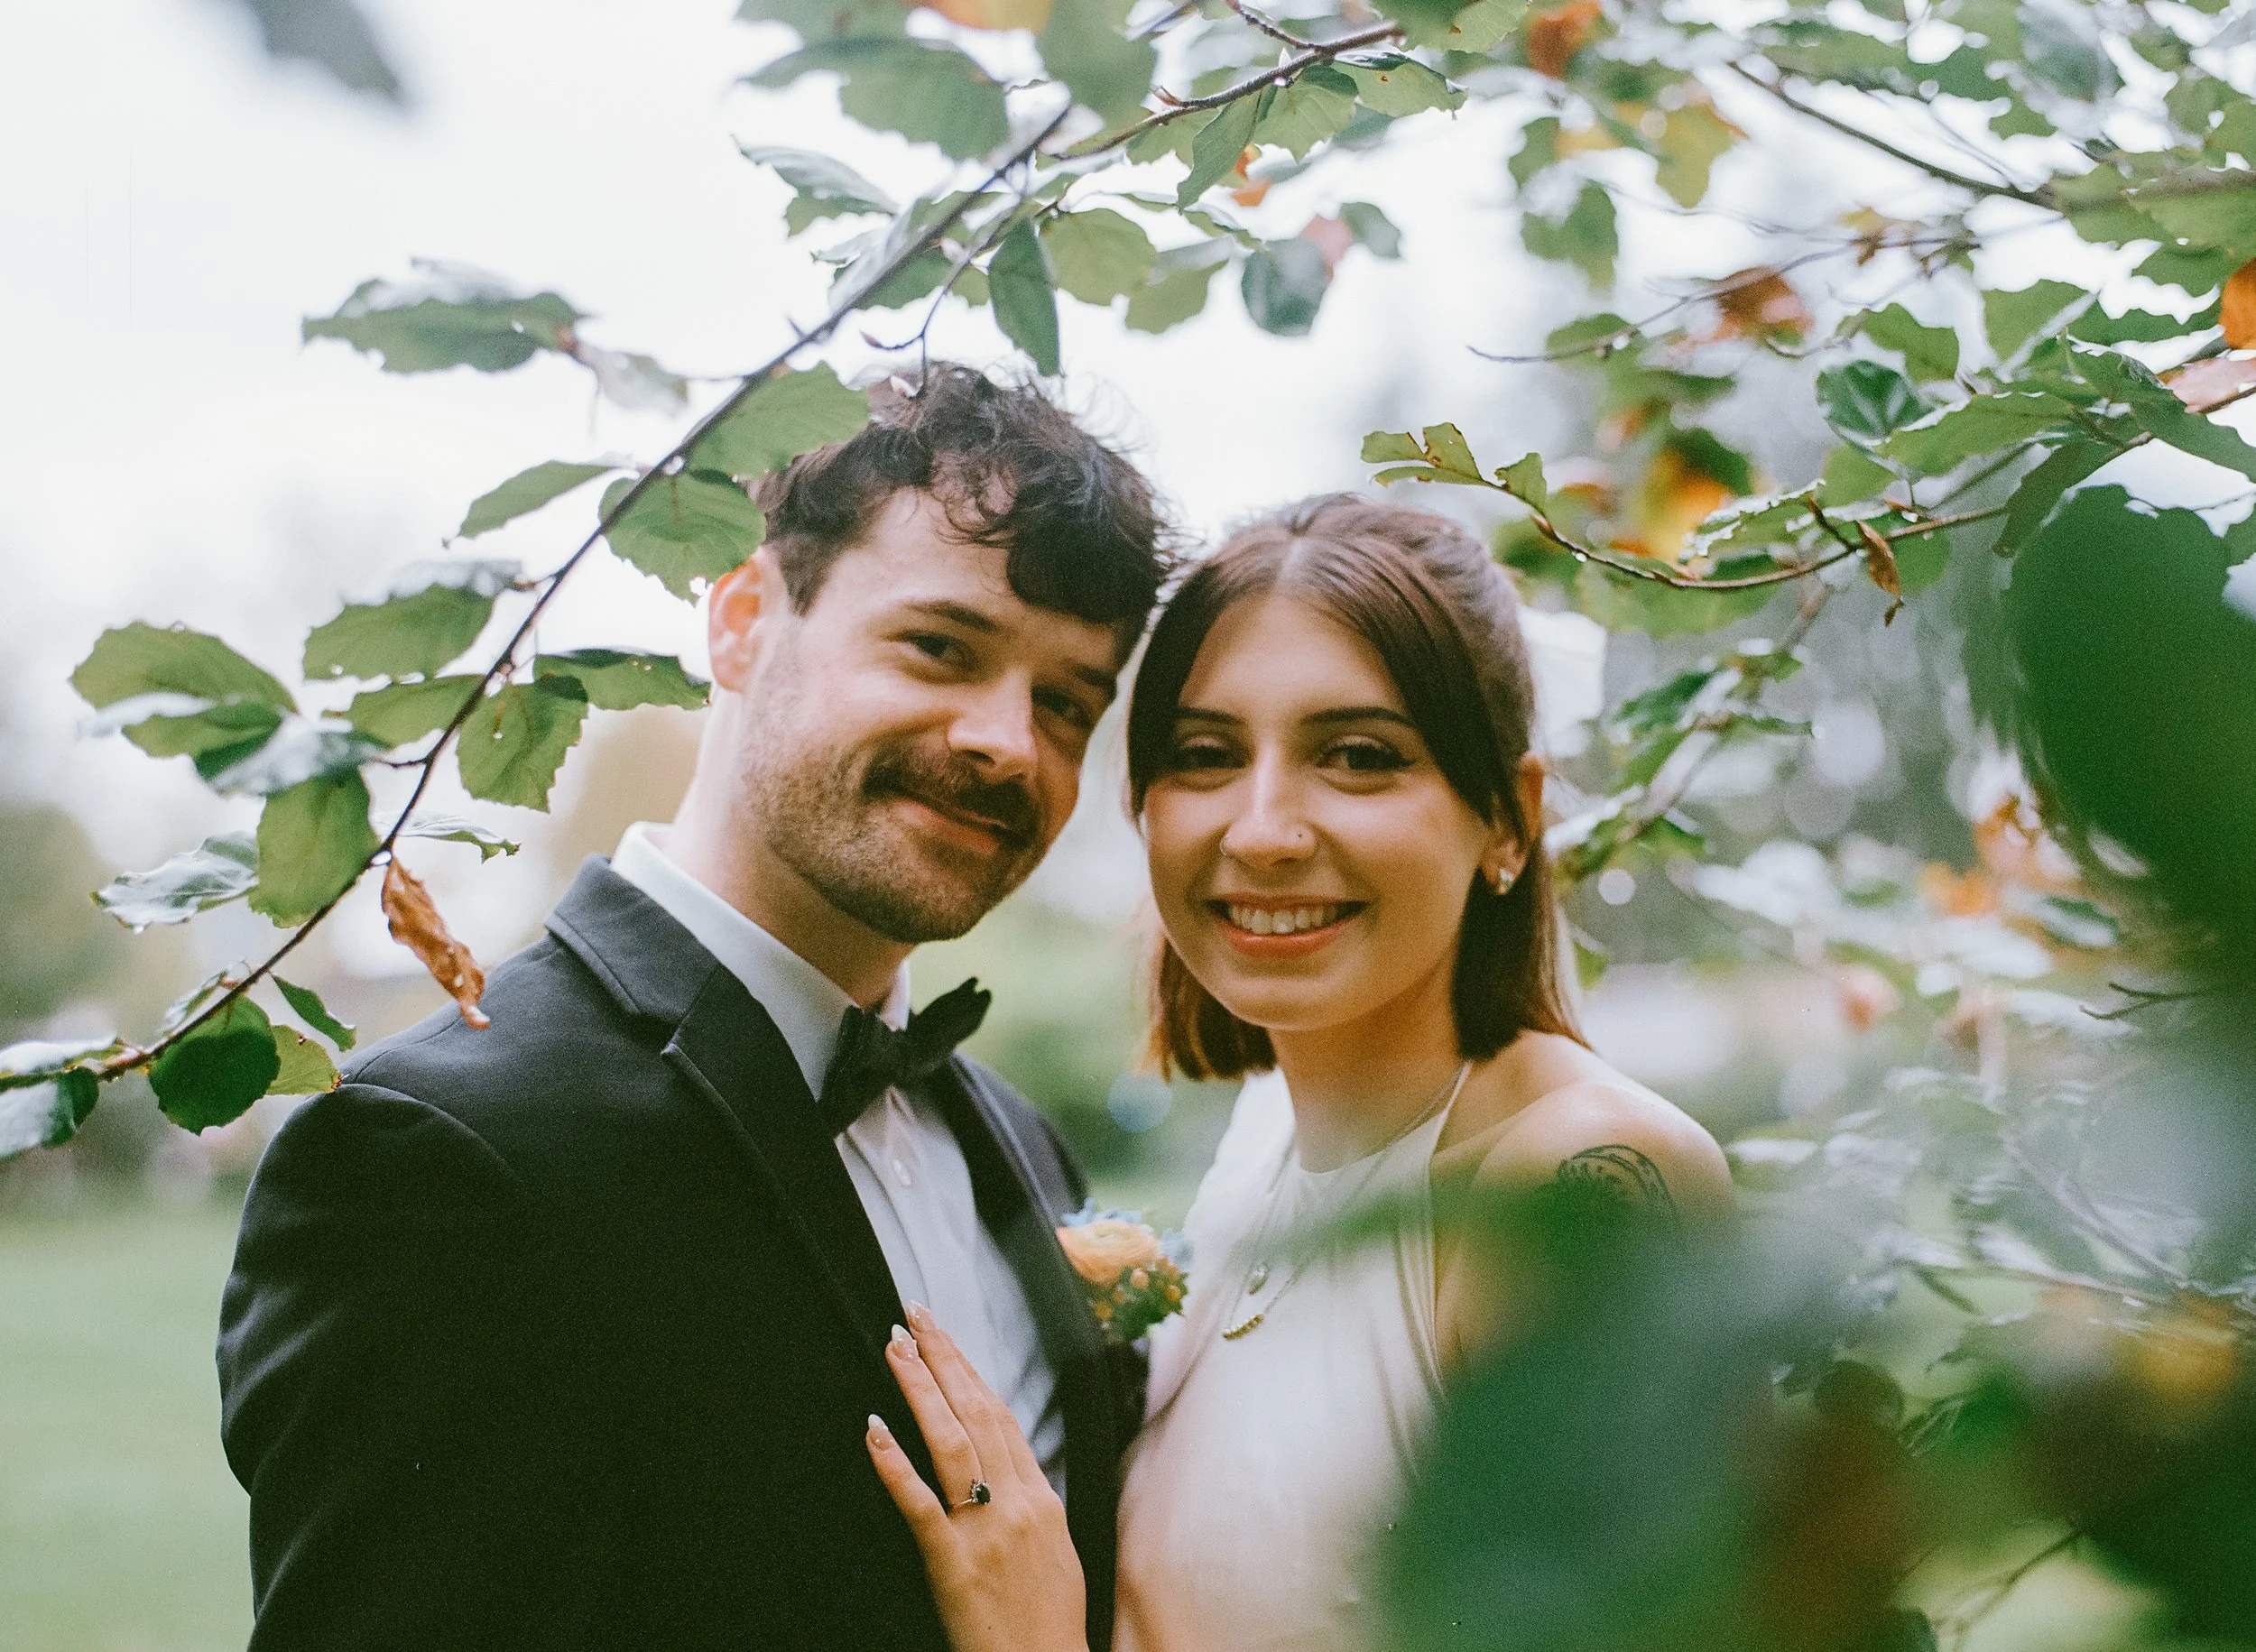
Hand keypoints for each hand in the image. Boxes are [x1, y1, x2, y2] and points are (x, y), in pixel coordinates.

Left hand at [866, 1301, 1088, 1651]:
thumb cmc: (1047, 1619)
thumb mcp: (1054, 1548)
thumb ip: (1029, 1501)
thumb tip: (1005, 1463)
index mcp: (1039, 1497)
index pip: (1000, 1415)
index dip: (970, 1370)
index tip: (944, 1335)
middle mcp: (1016, 1503)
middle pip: (976, 1413)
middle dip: (943, 1359)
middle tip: (914, 1316)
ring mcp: (985, 1530)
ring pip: (950, 1442)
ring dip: (920, 1389)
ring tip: (894, 1350)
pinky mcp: (953, 1562)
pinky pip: (920, 1503)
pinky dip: (895, 1463)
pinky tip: (874, 1429)